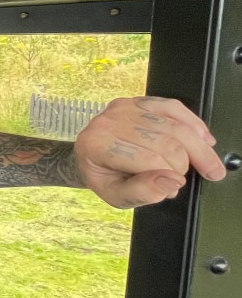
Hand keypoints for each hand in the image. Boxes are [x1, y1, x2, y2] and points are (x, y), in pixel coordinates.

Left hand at [74, 96, 225, 207]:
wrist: (91, 158)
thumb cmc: (104, 177)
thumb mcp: (117, 196)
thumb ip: (142, 192)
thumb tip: (171, 182)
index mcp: (97, 146)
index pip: (149, 159)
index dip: (171, 176)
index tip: (176, 186)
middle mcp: (109, 122)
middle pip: (166, 141)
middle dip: (187, 163)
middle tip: (192, 177)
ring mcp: (124, 109)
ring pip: (175, 125)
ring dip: (198, 147)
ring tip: (207, 164)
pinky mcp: (138, 102)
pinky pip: (174, 108)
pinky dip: (193, 124)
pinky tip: (204, 140)